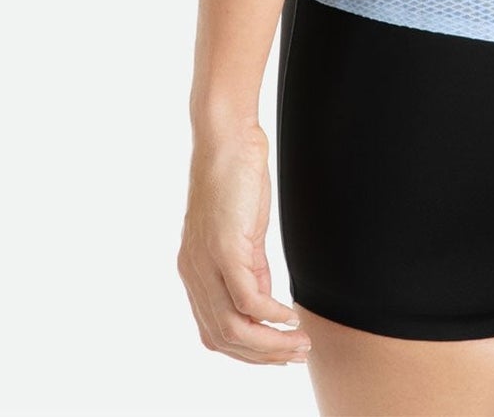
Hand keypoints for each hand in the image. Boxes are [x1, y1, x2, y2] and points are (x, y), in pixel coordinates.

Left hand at [178, 125, 311, 366]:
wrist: (226, 138)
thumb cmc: (236, 177)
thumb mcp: (243, 233)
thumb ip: (250, 268)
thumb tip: (263, 303)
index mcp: (195, 273)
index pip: (214, 332)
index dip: (248, 351)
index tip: (280, 355)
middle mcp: (193, 274)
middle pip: (223, 338)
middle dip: (263, 356)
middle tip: (298, 355)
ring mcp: (205, 264)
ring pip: (234, 328)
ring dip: (270, 344)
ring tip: (300, 343)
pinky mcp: (224, 248)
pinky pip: (247, 300)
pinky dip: (271, 315)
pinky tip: (291, 315)